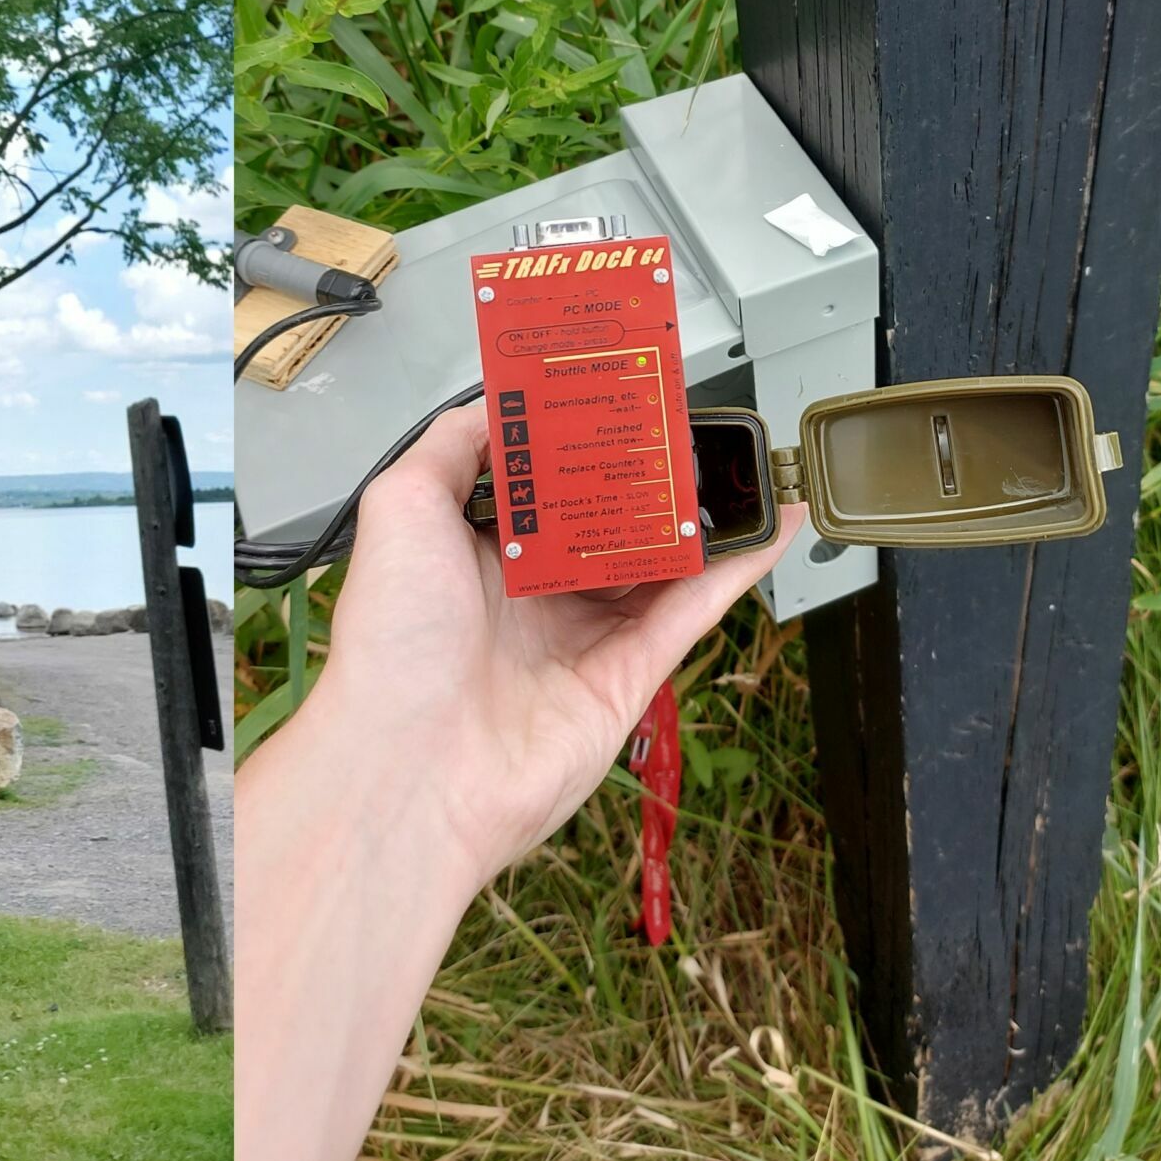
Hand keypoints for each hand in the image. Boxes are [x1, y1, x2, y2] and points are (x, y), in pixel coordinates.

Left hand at [312, 401, 806, 889]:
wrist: (416, 769)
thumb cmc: (392, 648)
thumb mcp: (399, 508)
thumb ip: (449, 447)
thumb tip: (498, 404)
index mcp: (469, 554)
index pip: (535, 482)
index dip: (572, 438)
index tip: (611, 392)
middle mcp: (526, 593)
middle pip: (603, 517)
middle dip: (643, 473)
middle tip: (684, 425)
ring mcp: (580, 635)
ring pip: (655, 560)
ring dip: (697, 514)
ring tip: (738, 463)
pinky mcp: (626, 676)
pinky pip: (691, 610)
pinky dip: (736, 567)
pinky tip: (768, 525)